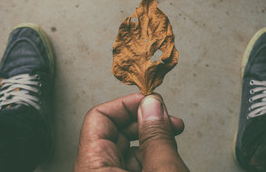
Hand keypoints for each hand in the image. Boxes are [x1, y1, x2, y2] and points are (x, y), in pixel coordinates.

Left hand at [73, 93, 188, 171]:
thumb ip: (156, 137)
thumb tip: (152, 105)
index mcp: (93, 169)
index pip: (98, 118)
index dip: (126, 104)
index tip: (151, 101)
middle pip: (113, 132)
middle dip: (144, 121)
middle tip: (169, 119)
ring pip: (126, 150)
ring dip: (151, 138)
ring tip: (173, 136)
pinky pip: (133, 166)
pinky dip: (151, 156)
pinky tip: (168, 155)